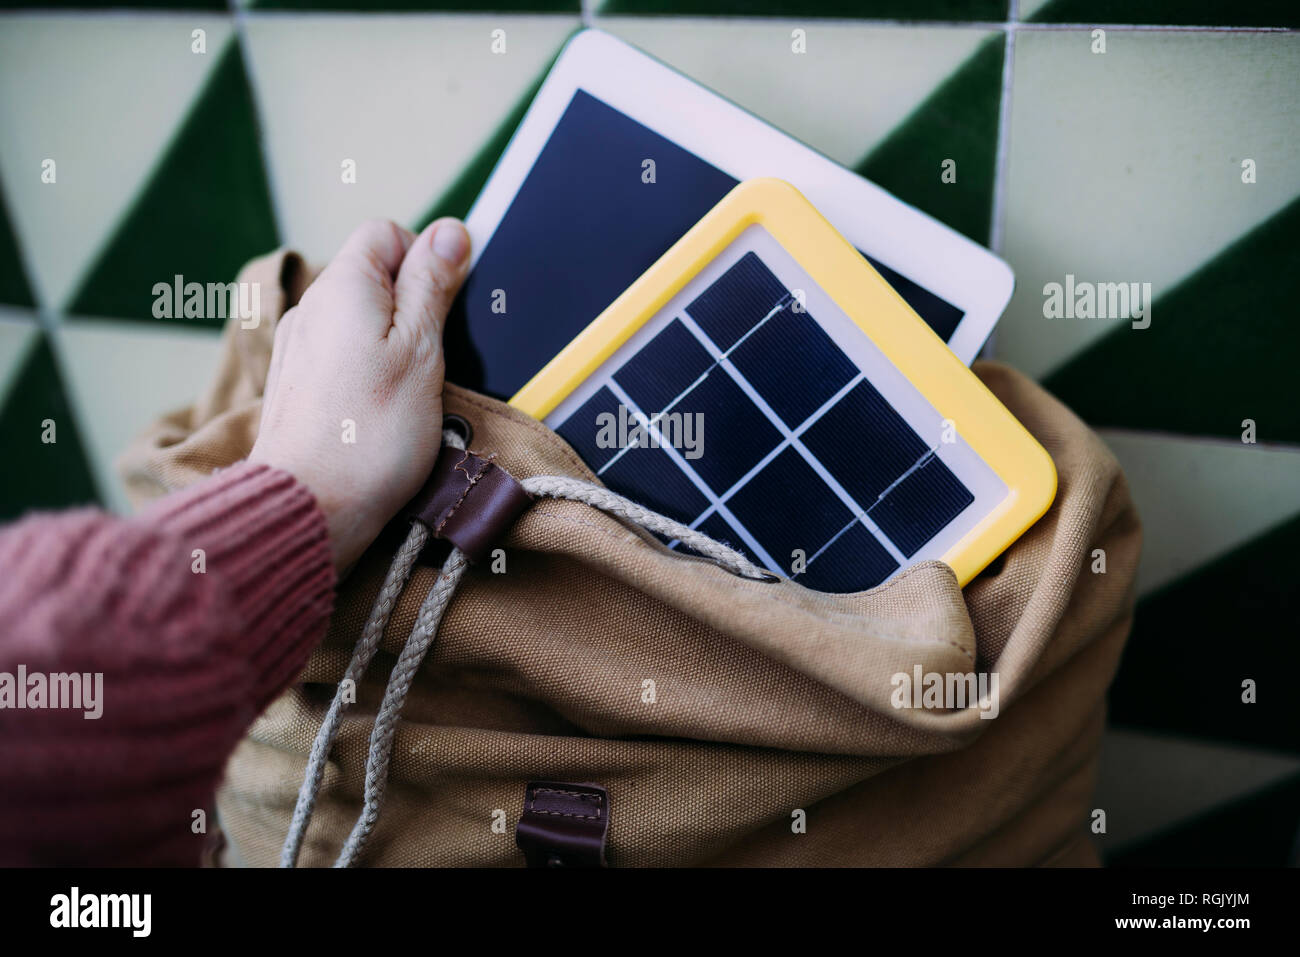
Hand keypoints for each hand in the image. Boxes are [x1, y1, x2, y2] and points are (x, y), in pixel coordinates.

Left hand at [249, 218, 470, 573]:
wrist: (311, 507)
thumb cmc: (368, 437)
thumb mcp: (423, 350)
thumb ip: (433, 285)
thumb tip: (450, 232)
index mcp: (343, 286)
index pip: (388, 234)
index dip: (427, 260)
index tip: (448, 305)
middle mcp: (311, 308)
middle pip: (374, 280)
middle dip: (414, 311)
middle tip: (434, 359)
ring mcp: (299, 348)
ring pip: (361, 324)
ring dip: (393, 349)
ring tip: (410, 396)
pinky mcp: (297, 387)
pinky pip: (343, 360)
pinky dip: (368, 377)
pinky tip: (381, 414)